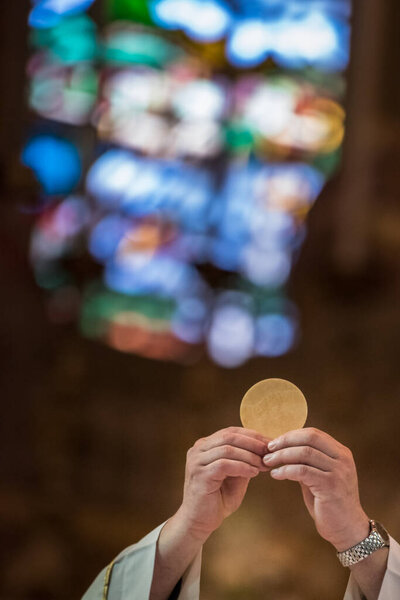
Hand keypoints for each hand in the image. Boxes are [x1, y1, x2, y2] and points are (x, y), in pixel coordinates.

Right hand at [177, 426, 268, 542]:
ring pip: (228, 449)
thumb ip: (244, 461)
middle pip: (229, 436)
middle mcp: (198, 449)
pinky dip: (242, 467)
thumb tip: (264, 450)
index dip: (252, 435)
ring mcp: (197, 461)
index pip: (230, 432)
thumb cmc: (218, 499)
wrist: (199, 522)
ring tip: (264, 464)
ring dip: (250, 456)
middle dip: (252, 442)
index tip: (270, 443)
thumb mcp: (235, 476)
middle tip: (269, 451)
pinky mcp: (200, 475)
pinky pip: (224, 464)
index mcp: (205, 446)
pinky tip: (254, 473)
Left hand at [263, 427, 369, 550]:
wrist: (348, 529)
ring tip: (268, 462)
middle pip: (309, 438)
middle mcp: (342, 459)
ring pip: (304, 453)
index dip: (291, 435)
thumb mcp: (319, 476)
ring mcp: (338, 471)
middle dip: (285, 442)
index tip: (274, 443)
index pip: (313, 433)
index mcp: (341, 453)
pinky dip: (285, 470)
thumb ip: (307, 462)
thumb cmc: (329, 502)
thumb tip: (282, 448)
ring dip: (281, 456)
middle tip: (268, 450)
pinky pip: (302, 471)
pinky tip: (275, 474)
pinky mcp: (331, 486)